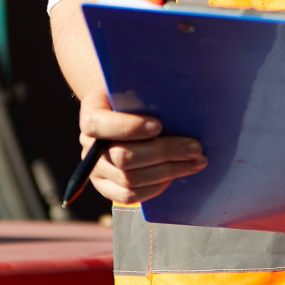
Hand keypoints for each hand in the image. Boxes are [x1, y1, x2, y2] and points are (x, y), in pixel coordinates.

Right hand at [77, 89, 206, 204]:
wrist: (125, 113)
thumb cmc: (135, 98)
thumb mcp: (135, 88)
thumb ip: (147, 96)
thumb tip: (176, 107)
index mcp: (91, 113)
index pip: (98, 124)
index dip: (128, 127)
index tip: (158, 125)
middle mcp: (88, 144)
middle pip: (121, 156)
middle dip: (163, 152)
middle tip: (194, 147)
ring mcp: (96, 169)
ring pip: (129, 179)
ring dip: (167, 171)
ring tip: (195, 162)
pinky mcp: (106, 187)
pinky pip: (128, 196)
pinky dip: (155, 188)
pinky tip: (174, 176)